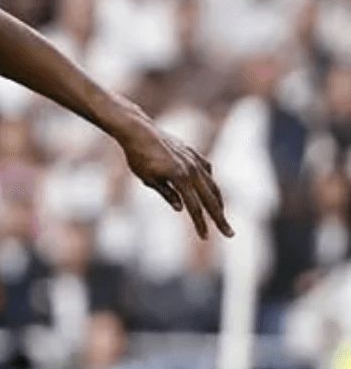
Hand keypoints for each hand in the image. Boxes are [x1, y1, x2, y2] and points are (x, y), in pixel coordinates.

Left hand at [116, 120, 232, 238]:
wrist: (139, 131)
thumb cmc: (138, 157)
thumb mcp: (149, 179)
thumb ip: (167, 193)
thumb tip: (182, 208)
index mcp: (180, 178)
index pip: (193, 207)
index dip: (200, 224)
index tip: (204, 237)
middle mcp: (191, 169)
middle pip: (210, 199)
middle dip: (219, 218)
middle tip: (229, 233)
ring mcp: (194, 160)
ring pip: (211, 184)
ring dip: (218, 202)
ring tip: (221, 215)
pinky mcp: (192, 153)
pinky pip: (206, 170)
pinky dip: (210, 182)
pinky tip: (211, 190)